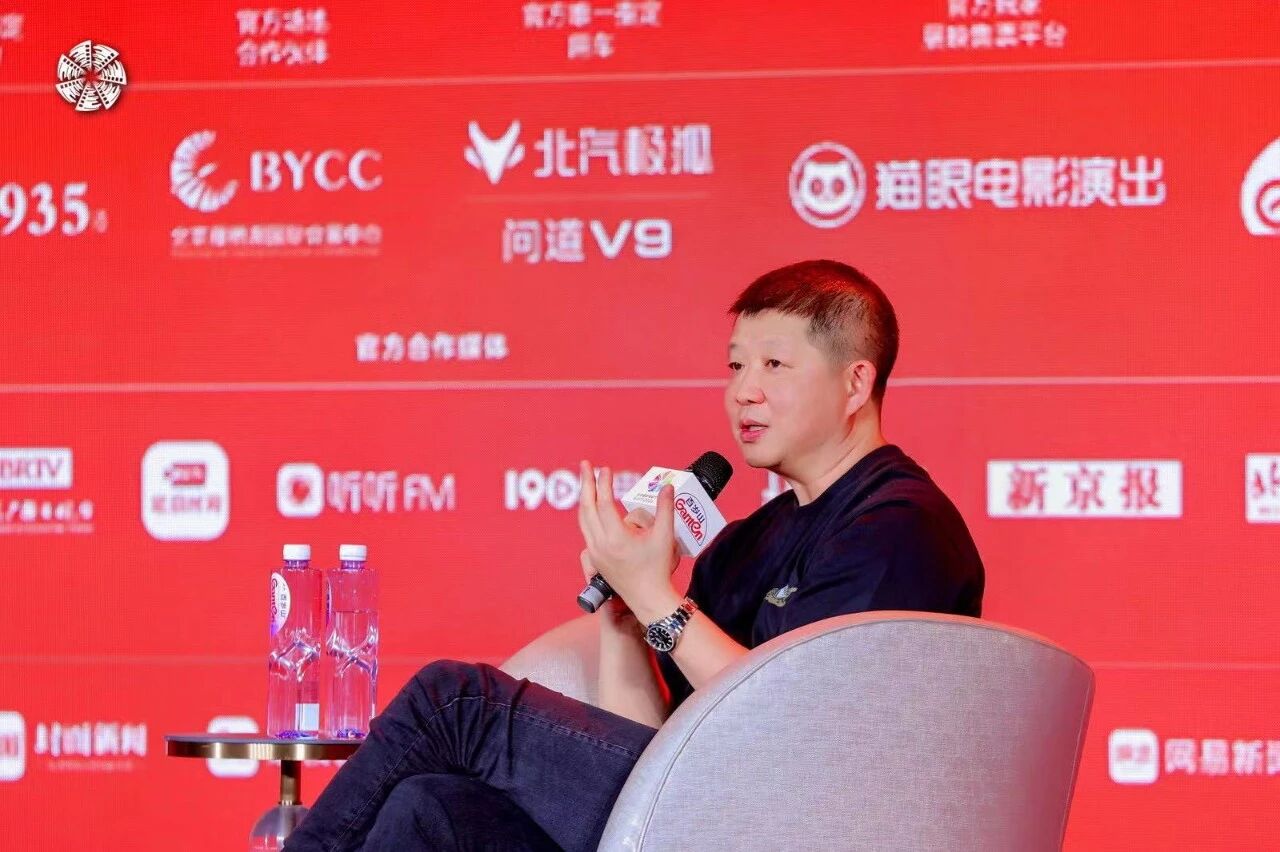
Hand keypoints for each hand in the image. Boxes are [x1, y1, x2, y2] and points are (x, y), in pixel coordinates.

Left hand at [577, 461, 682, 625]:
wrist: (648, 599)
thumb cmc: (659, 569)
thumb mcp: (665, 537)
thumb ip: (666, 509)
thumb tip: (667, 487)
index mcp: (616, 539)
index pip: (604, 503)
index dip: (604, 484)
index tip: (606, 469)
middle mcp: (600, 545)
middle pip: (586, 508)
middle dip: (586, 484)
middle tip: (585, 465)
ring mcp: (595, 553)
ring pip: (583, 520)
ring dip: (585, 499)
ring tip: (587, 482)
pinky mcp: (595, 559)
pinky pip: (586, 530)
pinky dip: (587, 514)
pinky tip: (592, 507)